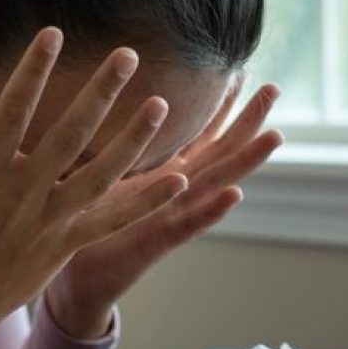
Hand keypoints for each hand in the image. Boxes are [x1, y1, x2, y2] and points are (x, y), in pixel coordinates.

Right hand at [0, 28, 188, 348]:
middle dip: (101, 92)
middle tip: (128, 56)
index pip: (14, 107)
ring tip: (160, 105)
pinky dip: (146, 201)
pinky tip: (180, 181)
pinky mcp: (66, 243)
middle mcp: (23, 189)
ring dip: (133, 138)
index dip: (34, 68)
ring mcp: (50, 218)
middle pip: (71, 133)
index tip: (55, 33)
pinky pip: (114, 220)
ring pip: (101, 173)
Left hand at [46, 78, 282, 337]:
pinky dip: (212, 210)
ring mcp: (171, 217)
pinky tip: (234, 194)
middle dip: (247, 121)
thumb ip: (105, 139)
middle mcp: (174, 192)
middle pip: (220, 151)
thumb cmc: (80, 221)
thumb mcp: (95, 170)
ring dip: (246, 161)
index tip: (239, 70)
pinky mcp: (157, 243)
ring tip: (274, 135)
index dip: (220, 104)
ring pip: (216, 184)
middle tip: (273, 87)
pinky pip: (189, 225)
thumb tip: (90, 93)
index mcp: (161, 173)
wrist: (73, 278)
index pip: (200, 133)